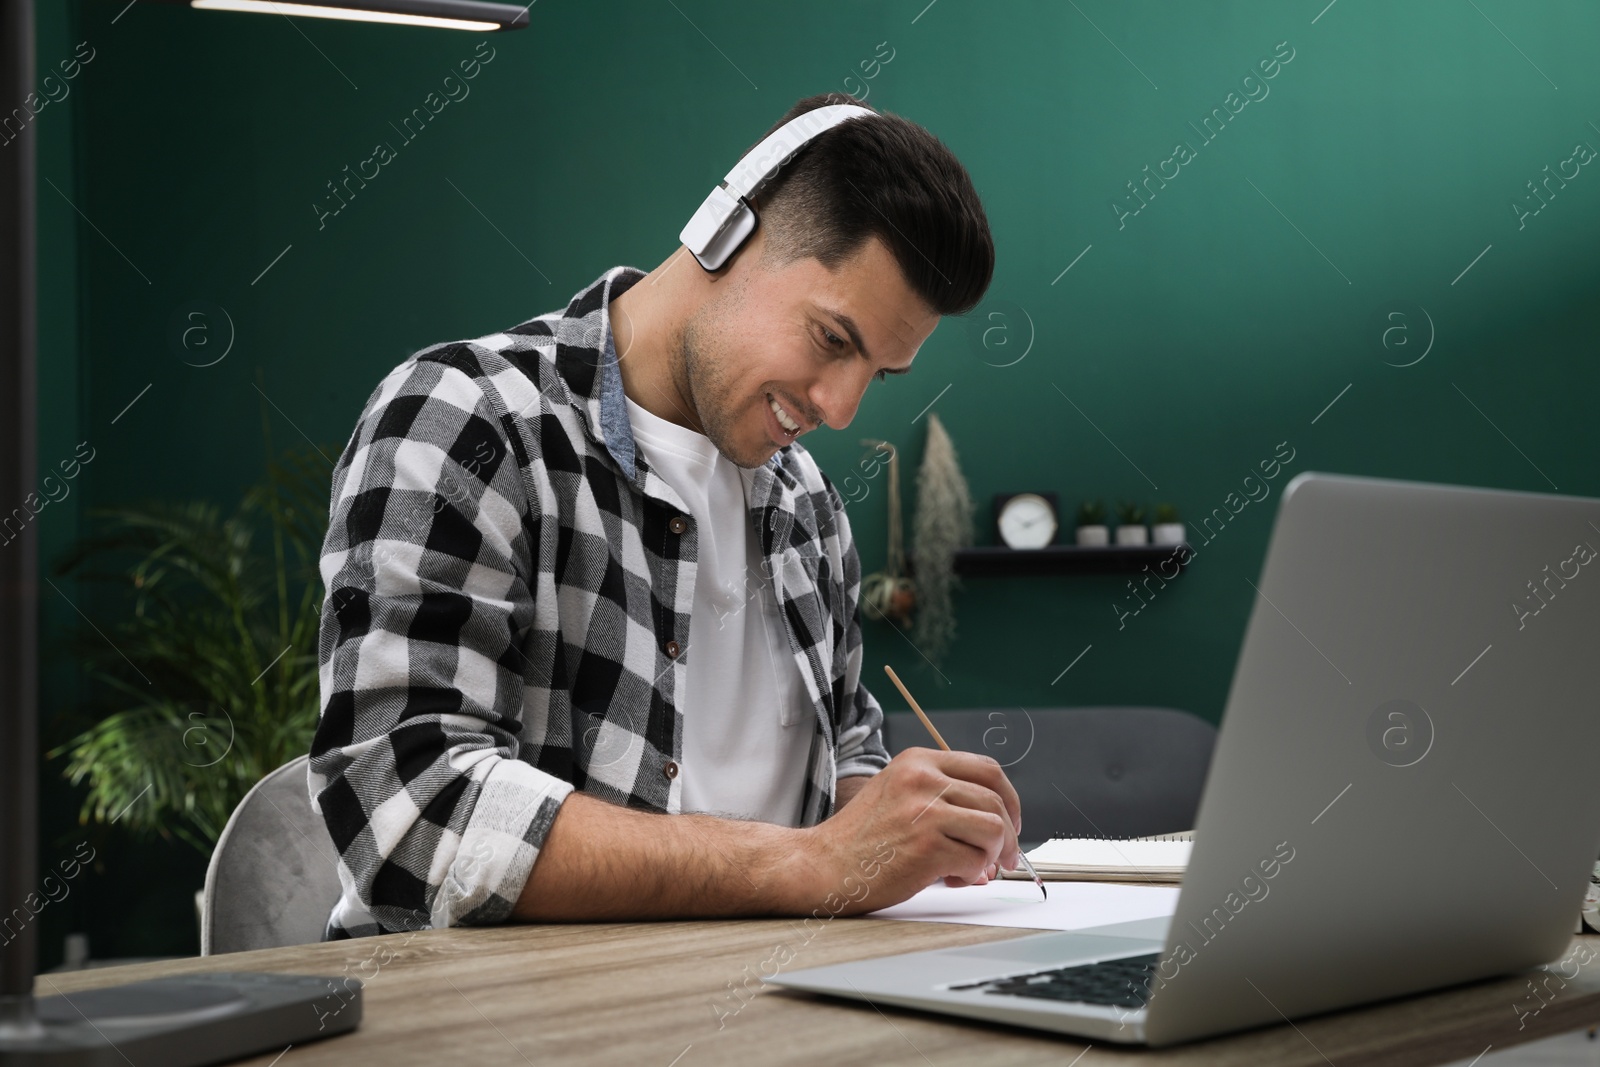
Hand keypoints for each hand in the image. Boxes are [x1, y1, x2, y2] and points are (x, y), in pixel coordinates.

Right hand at [800, 748, 1022, 915]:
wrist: (823, 865)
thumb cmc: (861, 839)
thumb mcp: (899, 795)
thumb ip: (944, 800)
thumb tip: (996, 828)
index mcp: (918, 761)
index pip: (987, 769)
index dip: (1008, 798)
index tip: (1011, 821)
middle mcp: (923, 779)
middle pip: (996, 800)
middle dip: (1010, 835)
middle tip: (1006, 857)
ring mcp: (926, 811)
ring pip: (994, 830)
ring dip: (992, 856)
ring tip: (971, 868)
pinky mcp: (928, 846)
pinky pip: (976, 861)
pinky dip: (971, 875)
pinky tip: (950, 878)